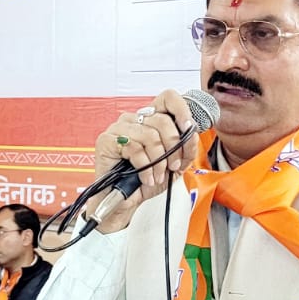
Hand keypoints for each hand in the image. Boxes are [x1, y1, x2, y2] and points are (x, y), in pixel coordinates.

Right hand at [91, 89, 198, 232]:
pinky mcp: (107, 140)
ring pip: (149, 135)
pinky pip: (134, 147)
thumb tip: (192, 134)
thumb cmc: (145, 181)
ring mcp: (119, 128)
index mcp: (151, 120)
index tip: (188, 128)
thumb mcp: (175, 165)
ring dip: (158, 161)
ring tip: (157, 175)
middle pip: (162, 120)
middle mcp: (135, 119)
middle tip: (173, 166)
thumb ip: (187, 148)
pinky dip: (144, 167)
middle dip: (173, 147)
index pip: (168, 98)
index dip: (182, 109)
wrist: (125, 201)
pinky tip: (145, 177)